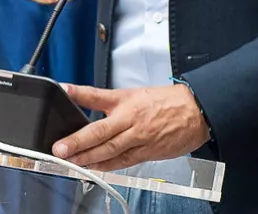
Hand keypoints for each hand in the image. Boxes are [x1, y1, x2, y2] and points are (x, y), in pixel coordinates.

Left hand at [52, 83, 210, 171]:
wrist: (197, 113)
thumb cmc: (168, 102)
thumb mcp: (138, 93)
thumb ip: (112, 101)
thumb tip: (90, 106)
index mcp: (128, 100)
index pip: (99, 95)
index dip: (80, 92)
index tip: (64, 89)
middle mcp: (131, 119)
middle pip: (100, 131)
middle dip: (78, 141)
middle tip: (60, 149)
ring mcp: (139, 138)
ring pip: (109, 151)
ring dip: (88, 158)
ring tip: (71, 162)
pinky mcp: (146, 153)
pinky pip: (123, 161)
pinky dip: (107, 166)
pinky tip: (95, 168)